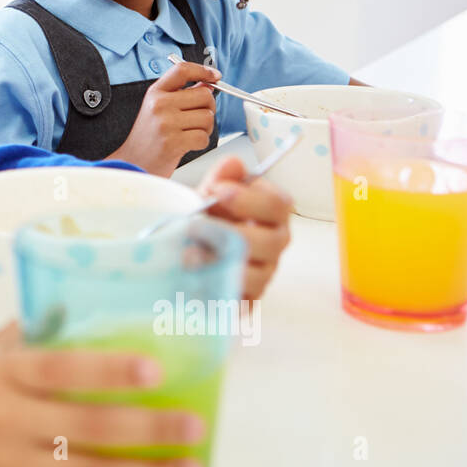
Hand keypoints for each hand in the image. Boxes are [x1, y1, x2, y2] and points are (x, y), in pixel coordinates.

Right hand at [108, 61, 219, 176]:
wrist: (132, 163)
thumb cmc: (149, 137)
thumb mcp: (157, 108)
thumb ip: (180, 94)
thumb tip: (208, 84)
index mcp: (155, 92)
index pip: (182, 70)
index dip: (203, 70)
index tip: (215, 76)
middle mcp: (159, 104)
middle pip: (204, 95)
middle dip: (208, 108)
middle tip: (197, 118)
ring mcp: (166, 123)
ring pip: (208, 117)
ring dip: (205, 128)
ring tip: (189, 133)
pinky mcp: (172, 142)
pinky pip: (203, 137)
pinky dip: (200, 143)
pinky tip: (187, 145)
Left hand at [198, 155, 292, 299]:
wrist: (196, 242)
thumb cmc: (213, 215)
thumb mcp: (213, 193)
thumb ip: (223, 178)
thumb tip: (233, 164)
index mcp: (274, 214)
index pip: (278, 206)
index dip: (249, 199)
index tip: (216, 192)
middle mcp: (275, 244)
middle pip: (270, 243)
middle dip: (231, 233)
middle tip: (195, 226)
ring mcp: (263, 274)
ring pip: (255, 276)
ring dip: (220, 264)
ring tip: (188, 255)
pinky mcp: (247, 300)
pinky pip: (239, 302)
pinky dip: (215, 293)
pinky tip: (192, 283)